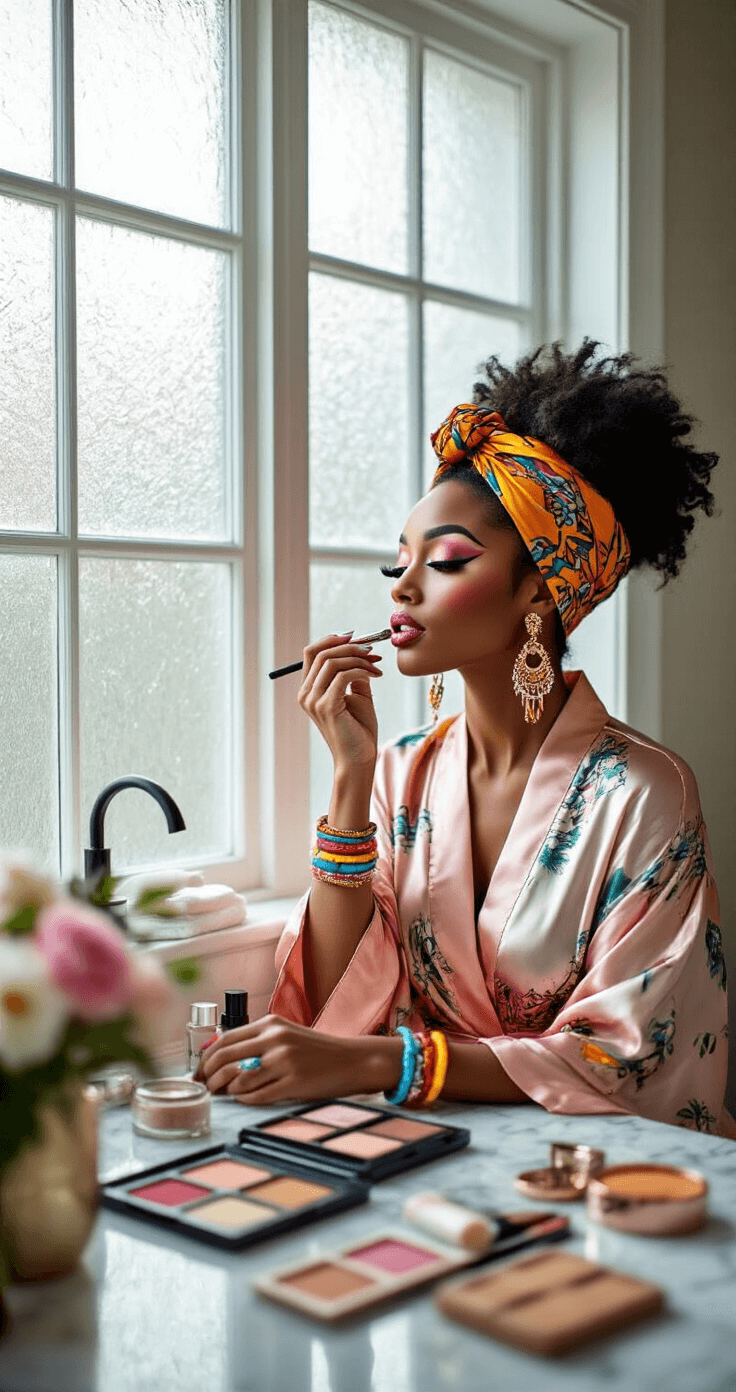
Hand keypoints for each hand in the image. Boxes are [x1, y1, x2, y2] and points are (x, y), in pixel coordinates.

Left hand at [192, 1014, 401, 1104]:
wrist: (351, 1060)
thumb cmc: (315, 1051)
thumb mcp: (285, 1035)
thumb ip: (257, 1042)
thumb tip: (219, 1060)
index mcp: (271, 1024)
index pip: (225, 1039)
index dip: (206, 1058)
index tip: (198, 1072)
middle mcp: (275, 1039)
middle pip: (226, 1059)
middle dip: (208, 1076)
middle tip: (204, 1088)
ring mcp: (285, 1061)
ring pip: (239, 1080)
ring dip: (226, 1091)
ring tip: (222, 1096)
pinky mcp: (294, 1083)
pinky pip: (258, 1095)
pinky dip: (245, 1100)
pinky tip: (244, 1100)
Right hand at [298, 632, 382, 770]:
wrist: (359, 759)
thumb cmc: (359, 730)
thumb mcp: (357, 695)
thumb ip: (354, 674)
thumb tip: (361, 652)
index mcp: (309, 689)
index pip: (312, 652)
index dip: (332, 639)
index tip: (356, 637)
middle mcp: (306, 694)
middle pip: (321, 652)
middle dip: (349, 646)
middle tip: (372, 650)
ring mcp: (313, 701)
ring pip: (332, 661)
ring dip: (358, 658)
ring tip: (376, 666)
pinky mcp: (326, 706)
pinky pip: (343, 676)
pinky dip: (361, 670)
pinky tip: (375, 676)